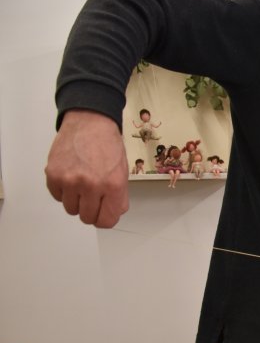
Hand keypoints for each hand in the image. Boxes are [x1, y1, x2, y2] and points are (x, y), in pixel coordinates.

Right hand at [45, 110, 129, 227]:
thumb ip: (119, 195)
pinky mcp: (53, 175)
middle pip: (87, 218)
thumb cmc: (107, 144)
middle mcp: (91, 185)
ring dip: (77, 201)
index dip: (106, 219)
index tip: (104, 215)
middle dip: (92, 211)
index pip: (107, 221)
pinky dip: (64, 191)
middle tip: (94, 198)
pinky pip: (57, 197)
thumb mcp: (123, 171)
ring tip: (82, 185)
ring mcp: (70, 180)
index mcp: (113, 185)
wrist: (89, 122)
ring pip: (71, 209)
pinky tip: (71, 177)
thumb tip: (115, 213)